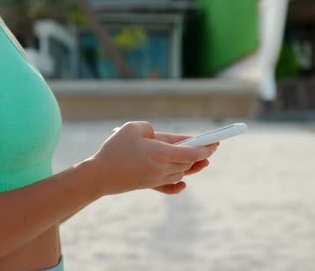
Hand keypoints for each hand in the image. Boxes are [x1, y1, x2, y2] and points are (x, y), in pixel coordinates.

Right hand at [87, 122, 217, 195]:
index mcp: (161, 153)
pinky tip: (184, 183)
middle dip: (201, 155)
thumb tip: (158, 138)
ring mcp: (155, 179)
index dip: (205, 147)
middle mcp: (162, 169)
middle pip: (188, 162)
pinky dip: (178, 184)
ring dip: (190, 165)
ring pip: (180, 173)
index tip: (216, 143)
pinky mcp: (147, 185)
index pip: (191, 152)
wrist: (99, 176)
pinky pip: (168, 186)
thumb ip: (150, 128)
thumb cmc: (114, 149)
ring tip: (200, 159)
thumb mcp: (132, 128)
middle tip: (211, 147)